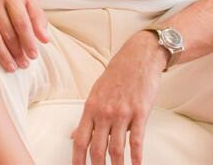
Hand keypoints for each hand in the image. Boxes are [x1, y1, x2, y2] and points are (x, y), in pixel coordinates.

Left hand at [72, 31, 166, 164]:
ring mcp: (122, 113)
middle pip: (97, 148)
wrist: (138, 58)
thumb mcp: (96, 94)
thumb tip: (72, 136)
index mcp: (90, 108)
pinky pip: (137, 140)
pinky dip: (136, 157)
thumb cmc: (117, 75)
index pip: (80, 139)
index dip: (77, 158)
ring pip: (116, 148)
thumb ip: (86, 118)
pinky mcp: (139, 112)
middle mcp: (104, 112)